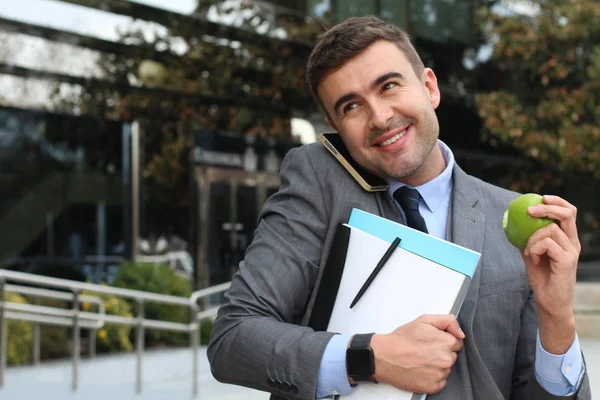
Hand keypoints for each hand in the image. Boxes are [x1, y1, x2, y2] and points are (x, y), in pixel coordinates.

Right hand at [370, 314, 463, 393]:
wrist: (384, 356)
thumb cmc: (402, 339)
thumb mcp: (424, 320)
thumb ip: (447, 321)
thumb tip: (461, 333)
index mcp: (446, 343)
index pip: (456, 342)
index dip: (443, 340)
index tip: (431, 341)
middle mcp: (446, 360)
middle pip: (452, 356)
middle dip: (441, 352)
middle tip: (424, 350)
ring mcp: (440, 374)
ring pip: (446, 369)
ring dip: (437, 365)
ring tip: (420, 360)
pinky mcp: (434, 386)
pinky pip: (440, 381)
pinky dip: (432, 377)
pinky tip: (421, 369)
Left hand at [522, 195, 578, 352]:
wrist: (549, 301)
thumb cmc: (542, 278)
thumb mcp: (532, 254)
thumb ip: (528, 239)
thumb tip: (513, 223)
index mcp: (567, 239)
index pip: (569, 213)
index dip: (557, 201)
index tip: (542, 197)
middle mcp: (573, 243)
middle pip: (567, 214)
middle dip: (547, 208)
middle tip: (529, 211)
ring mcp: (572, 251)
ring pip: (550, 230)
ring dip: (532, 239)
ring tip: (529, 253)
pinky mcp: (568, 260)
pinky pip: (547, 244)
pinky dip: (534, 249)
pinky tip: (533, 259)